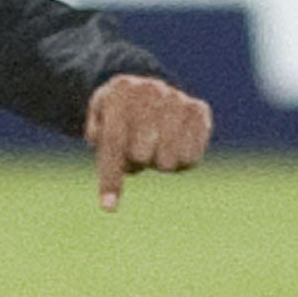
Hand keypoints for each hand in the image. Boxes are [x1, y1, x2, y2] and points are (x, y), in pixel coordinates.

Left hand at [84, 75, 211, 209]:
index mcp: (120, 91)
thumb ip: (100, 142)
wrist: (144, 90)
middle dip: (135, 160)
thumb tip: (121, 165)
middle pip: (141, 153)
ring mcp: (177, 99)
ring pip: (167, 159)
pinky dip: (179, 160)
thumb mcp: (98, 123)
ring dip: (157, 161)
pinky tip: (173, 144)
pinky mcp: (199, 110)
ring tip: (154, 144)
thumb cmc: (117, 116)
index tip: (108, 207)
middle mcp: (151, 89)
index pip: (114, 141)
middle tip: (135, 147)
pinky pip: (190, 157)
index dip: (111, 177)